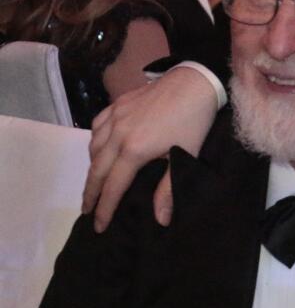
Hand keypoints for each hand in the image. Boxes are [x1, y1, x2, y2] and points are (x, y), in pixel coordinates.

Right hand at [83, 67, 219, 230]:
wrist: (194, 82)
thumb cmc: (194, 121)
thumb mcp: (185, 155)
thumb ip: (168, 189)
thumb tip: (161, 220)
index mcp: (134, 150)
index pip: (113, 187)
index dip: (105, 208)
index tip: (98, 226)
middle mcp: (117, 134)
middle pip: (97, 170)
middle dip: (90, 193)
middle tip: (87, 210)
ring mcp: (114, 117)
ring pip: (93, 148)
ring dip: (92, 168)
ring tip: (94, 184)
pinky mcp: (116, 104)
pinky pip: (96, 127)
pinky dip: (94, 142)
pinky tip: (99, 149)